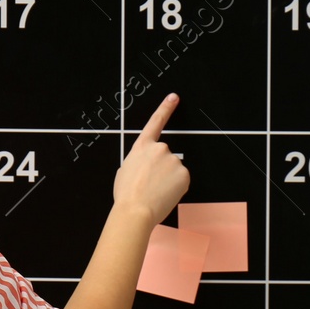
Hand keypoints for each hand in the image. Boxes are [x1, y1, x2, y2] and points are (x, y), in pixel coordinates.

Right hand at [113, 94, 190, 227]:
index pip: (155, 122)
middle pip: (166, 157)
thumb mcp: (125, 171)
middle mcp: (160, 149)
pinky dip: (176, 187)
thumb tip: (144, 167)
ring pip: (174, 170)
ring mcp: (173, 160)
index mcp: (142, 147)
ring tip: (155, 192)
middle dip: (162, 169)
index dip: (165, 108)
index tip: (174, 97)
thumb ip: (138, 162)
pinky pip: (181, 180)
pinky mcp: (184, 173)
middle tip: (151, 185)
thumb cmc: (126, 195)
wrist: (135, 211)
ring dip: (168, 179)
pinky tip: (165, 195)